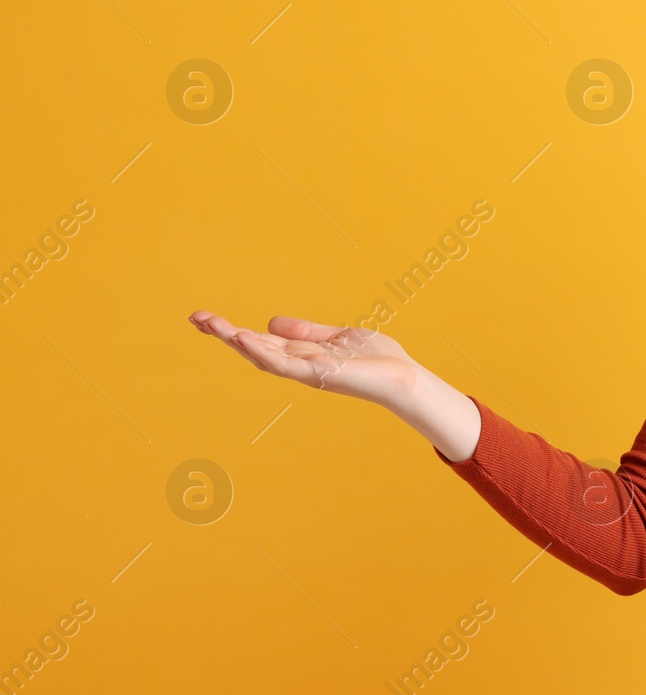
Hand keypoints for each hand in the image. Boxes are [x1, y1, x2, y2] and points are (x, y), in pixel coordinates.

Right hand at [189, 310, 420, 407]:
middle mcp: (299, 365)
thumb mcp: (338, 336)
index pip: (260, 341)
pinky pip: (285, 364)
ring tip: (211, 325)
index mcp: (302, 355)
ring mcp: (306, 371)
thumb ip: (307, 332)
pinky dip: (263, 353)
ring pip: (262, 356)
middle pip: (253, 349)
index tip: (205, 319)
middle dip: (224, 334)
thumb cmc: (375, 359)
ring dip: (235, 341)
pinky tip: (244, 339)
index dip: (233, 331)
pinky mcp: (318, 375)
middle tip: (195, 318)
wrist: (402, 376)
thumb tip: (270, 322)